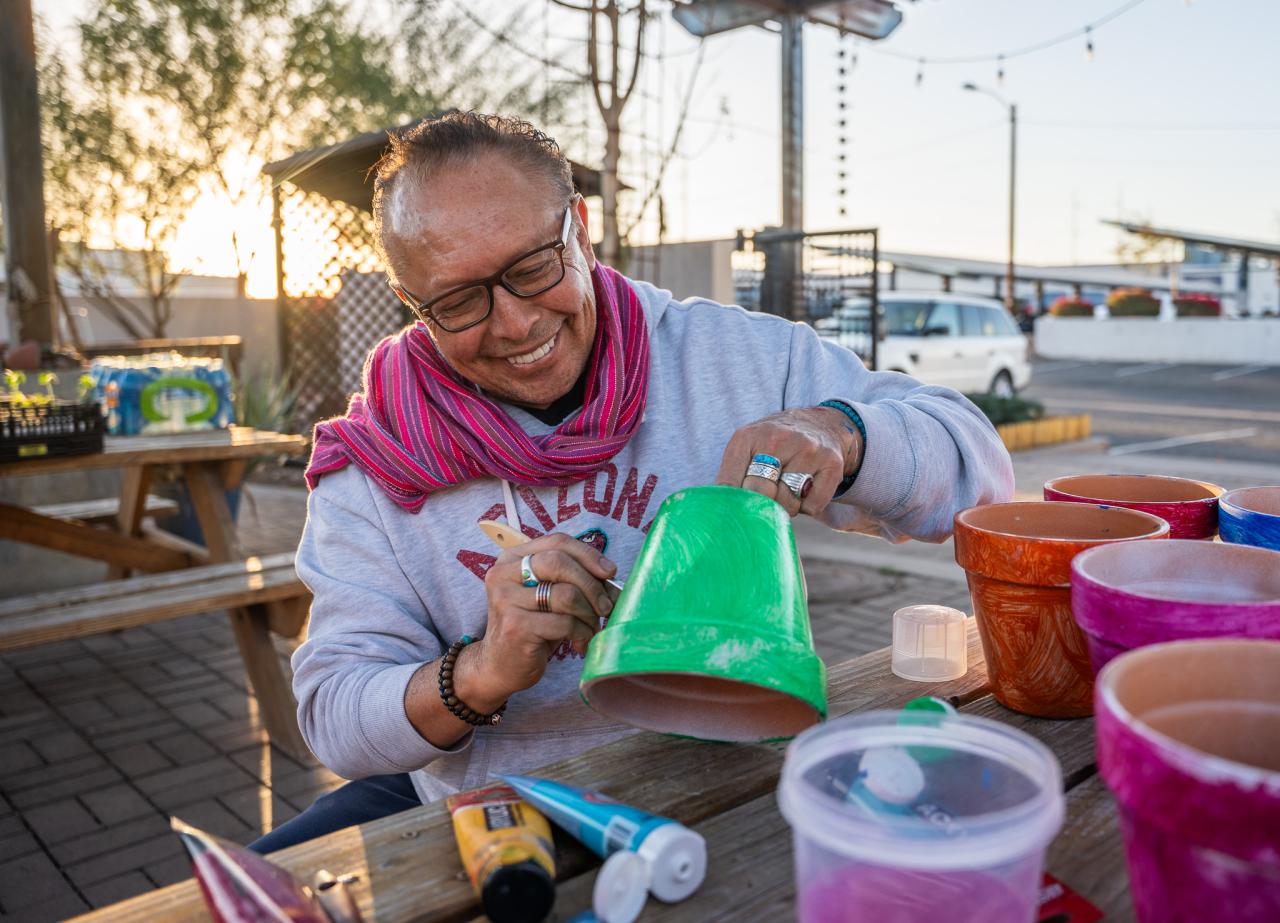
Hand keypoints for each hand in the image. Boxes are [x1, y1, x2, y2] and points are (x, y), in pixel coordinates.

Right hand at [467, 532, 618, 702]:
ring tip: (591, 629)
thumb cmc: (533, 627)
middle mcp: (504, 574)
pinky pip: (564, 623)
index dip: (588, 554)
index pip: (557, 542)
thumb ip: (573, 579)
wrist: (500, 666)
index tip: (610, 572)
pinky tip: (580, 644)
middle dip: (592, 585)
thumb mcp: (549, 596)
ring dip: (589, 614)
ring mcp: (506, 600)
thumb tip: (611, 575)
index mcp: (512, 558)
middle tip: (606, 607)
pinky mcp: (516, 626)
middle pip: (560, 563)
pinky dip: (582, 634)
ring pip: (566, 595)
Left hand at [715, 406, 861, 516]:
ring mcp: (807, 450)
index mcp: (747, 437)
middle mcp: (778, 439)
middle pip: (760, 494)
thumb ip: (731, 477)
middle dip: (762, 506)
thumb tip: (720, 514)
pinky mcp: (832, 464)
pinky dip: (808, 507)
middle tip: (767, 500)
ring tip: (787, 489)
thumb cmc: (774, 445)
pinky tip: (807, 489)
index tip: (738, 511)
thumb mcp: (747, 447)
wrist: (821, 424)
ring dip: (786, 507)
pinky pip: (812, 506)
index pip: (730, 486)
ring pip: (788, 504)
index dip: (735, 504)